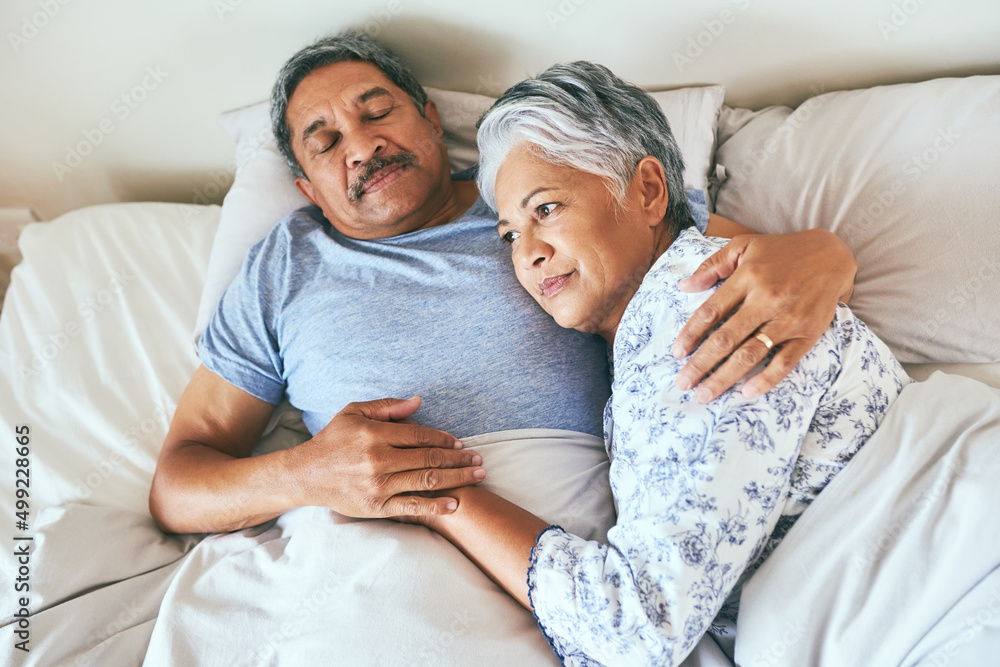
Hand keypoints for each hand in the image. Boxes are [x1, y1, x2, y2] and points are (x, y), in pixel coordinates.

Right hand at [289, 396, 485, 518]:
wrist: (306, 475)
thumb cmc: (332, 440)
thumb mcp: (354, 413)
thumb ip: (387, 406)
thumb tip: (418, 402)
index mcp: (375, 434)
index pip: (420, 436)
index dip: (444, 440)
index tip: (460, 443)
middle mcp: (378, 460)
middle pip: (429, 459)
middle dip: (459, 460)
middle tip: (479, 460)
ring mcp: (378, 486)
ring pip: (427, 482)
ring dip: (457, 479)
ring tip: (477, 476)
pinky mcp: (376, 507)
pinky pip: (412, 507)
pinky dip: (435, 506)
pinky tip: (454, 504)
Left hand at [672, 228, 855, 401]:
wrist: (833, 255)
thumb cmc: (782, 251)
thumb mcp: (745, 246)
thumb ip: (713, 265)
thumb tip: (684, 286)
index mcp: (747, 279)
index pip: (711, 311)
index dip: (691, 334)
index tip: (677, 353)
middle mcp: (766, 300)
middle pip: (726, 339)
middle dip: (701, 364)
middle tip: (683, 384)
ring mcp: (788, 319)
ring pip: (750, 354)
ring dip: (724, 377)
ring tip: (705, 394)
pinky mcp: (808, 333)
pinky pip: (785, 361)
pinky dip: (766, 379)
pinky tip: (747, 392)